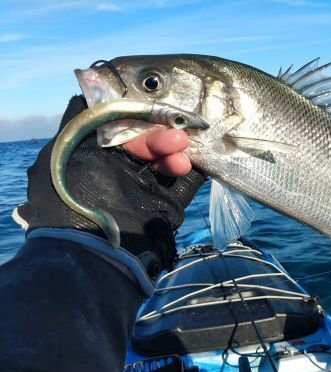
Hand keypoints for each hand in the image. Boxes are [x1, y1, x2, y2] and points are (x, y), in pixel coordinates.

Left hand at [15, 96, 204, 275]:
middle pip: (146, 142)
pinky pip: (185, 184)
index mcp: (93, 157)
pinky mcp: (163, 208)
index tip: (156, 108)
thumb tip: (91, 89)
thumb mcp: (64, 150)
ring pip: (166, 161)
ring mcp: (142, 191)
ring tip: (183, 156)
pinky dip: (194, 171)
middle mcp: (117, 172)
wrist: (99, 258)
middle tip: (177, 137)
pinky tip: (202, 159)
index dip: (139, 116)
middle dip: (161, 137)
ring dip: (176, 154)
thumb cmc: (76, 199)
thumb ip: (78, 118)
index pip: (121, 127)